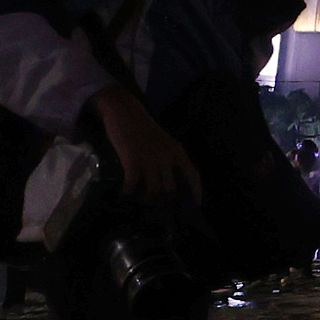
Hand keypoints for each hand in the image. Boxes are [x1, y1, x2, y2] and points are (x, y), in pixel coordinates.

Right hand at [91, 87, 201, 206]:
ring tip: (140, 200)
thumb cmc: (143, 129)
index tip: (195, 205)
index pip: (193, 175)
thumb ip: (168, 158)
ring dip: (147, 199)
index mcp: (177, 151)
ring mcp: (151, 159)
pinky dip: (128, 192)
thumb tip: (169, 181)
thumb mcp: (163, 142)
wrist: (125, 112)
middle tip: (157, 206)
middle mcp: (167, 156)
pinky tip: (124, 193)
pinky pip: (133, 184)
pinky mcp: (133, 160)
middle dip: (165, 201)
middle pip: (172, 188)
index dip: (195, 192)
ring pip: (154, 190)